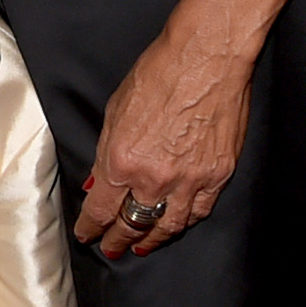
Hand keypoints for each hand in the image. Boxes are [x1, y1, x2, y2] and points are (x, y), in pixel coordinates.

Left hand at [78, 25, 252, 256]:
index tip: (87, 234)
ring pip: (168, 225)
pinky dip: (184, 222)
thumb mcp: (115, 110)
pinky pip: (199, 211)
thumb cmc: (159, 74)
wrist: (206, 59)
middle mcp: (154, 178)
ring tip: (140, 247)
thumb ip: (105, 152)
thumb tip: (97, 180)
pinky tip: (176, 225)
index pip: (101, 209)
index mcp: (122, 161)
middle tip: (111, 248)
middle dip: (118, 239)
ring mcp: (189, 180)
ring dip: (152, 239)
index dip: (91, 226)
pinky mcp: (218, 175)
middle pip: (132, 223)